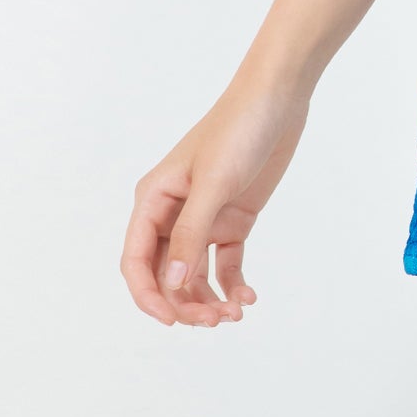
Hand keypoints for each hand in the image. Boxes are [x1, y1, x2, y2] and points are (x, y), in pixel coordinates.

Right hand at [121, 78, 308, 326]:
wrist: (280, 95)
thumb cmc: (239, 127)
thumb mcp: (214, 181)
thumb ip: (191, 233)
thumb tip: (170, 284)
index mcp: (153, 200)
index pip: (136, 261)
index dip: (148, 296)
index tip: (172, 320)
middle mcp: (173, 213)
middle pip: (165, 275)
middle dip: (184, 303)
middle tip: (214, 320)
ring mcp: (204, 216)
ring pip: (194, 274)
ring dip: (208, 299)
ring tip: (233, 314)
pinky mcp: (233, 217)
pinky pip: (225, 262)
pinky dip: (232, 283)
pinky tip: (248, 298)